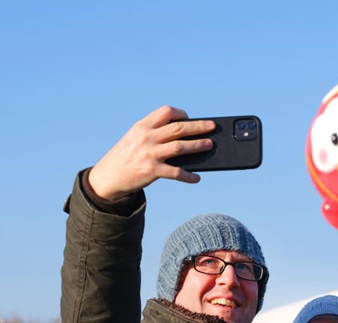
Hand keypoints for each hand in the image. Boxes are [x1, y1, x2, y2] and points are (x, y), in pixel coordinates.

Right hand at [87, 105, 215, 200]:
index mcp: (142, 126)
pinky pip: (176, 172)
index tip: (189, 118)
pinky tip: (197, 178)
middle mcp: (147, 137)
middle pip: (178, 128)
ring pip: (180, 147)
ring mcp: (149, 154)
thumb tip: (184, 137)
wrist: (107, 177)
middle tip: (213, 127)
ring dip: (198, 146)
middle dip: (199, 127)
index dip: (181, 114)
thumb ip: (154, 133)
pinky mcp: (152, 171)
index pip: (165, 112)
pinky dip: (189, 175)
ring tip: (210, 145)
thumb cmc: (126, 156)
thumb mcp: (135, 138)